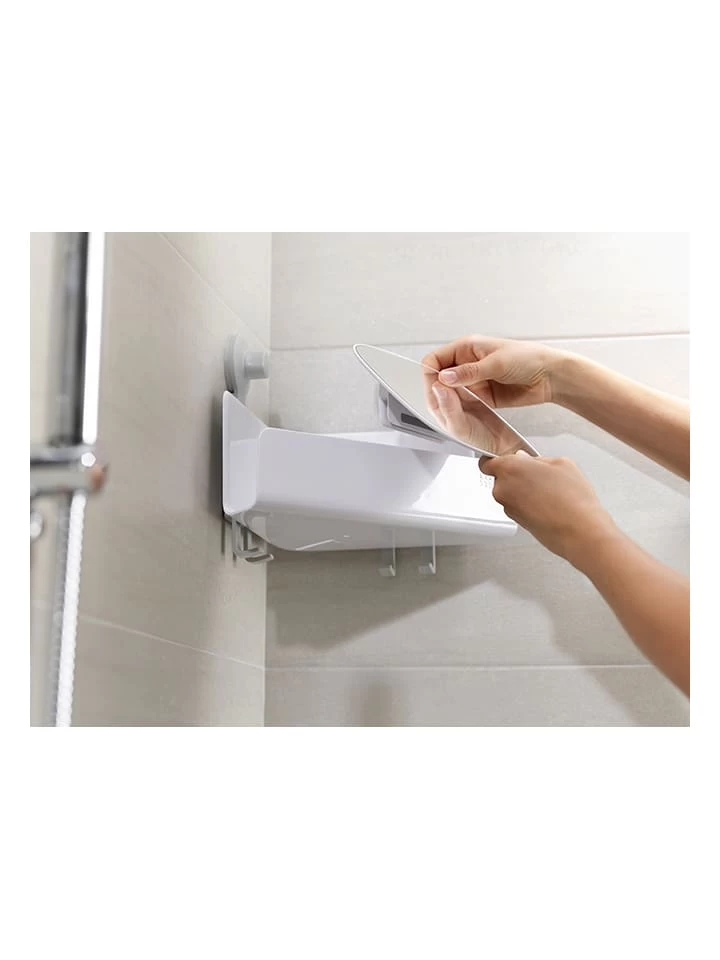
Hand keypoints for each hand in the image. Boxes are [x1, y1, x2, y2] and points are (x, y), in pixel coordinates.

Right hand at [422, 336, 563, 408]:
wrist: (550, 376)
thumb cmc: (529, 358)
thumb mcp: (496, 363)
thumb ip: (469, 372)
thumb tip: (445, 377)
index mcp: (467, 347)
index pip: (436, 359)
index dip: (432, 373)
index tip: (435, 387)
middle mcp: (468, 363)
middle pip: (440, 377)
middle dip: (438, 389)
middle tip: (443, 401)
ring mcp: (475, 380)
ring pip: (451, 392)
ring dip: (449, 400)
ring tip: (452, 408)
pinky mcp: (483, 396)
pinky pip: (465, 403)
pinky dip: (461, 408)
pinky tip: (462, 413)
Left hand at [479, 453, 617, 563]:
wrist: (579, 532)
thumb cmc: (572, 499)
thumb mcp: (561, 463)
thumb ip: (537, 458)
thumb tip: (526, 459)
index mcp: (509, 468)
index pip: (487, 462)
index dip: (500, 460)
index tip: (511, 460)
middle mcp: (502, 489)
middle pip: (502, 477)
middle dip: (517, 475)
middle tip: (540, 476)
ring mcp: (508, 507)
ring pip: (511, 493)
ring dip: (524, 491)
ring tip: (549, 492)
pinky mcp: (516, 522)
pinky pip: (518, 506)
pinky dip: (528, 505)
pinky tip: (548, 505)